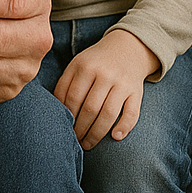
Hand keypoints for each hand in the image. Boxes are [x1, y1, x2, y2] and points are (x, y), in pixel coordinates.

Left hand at [52, 28, 158, 148]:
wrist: (127, 47)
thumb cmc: (96, 62)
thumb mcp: (77, 64)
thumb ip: (65, 84)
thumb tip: (54, 112)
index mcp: (85, 66)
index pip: (72, 98)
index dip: (67, 117)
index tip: (63, 130)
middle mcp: (104, 73)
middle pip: (90, 108)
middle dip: (80, 129)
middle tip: (75, 141)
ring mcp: (122, 83)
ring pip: (108, 113)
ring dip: (97, 133)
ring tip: (88, 144)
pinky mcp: (137, 91)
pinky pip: (132, 113)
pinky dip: (124, 127)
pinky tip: (115, 137)